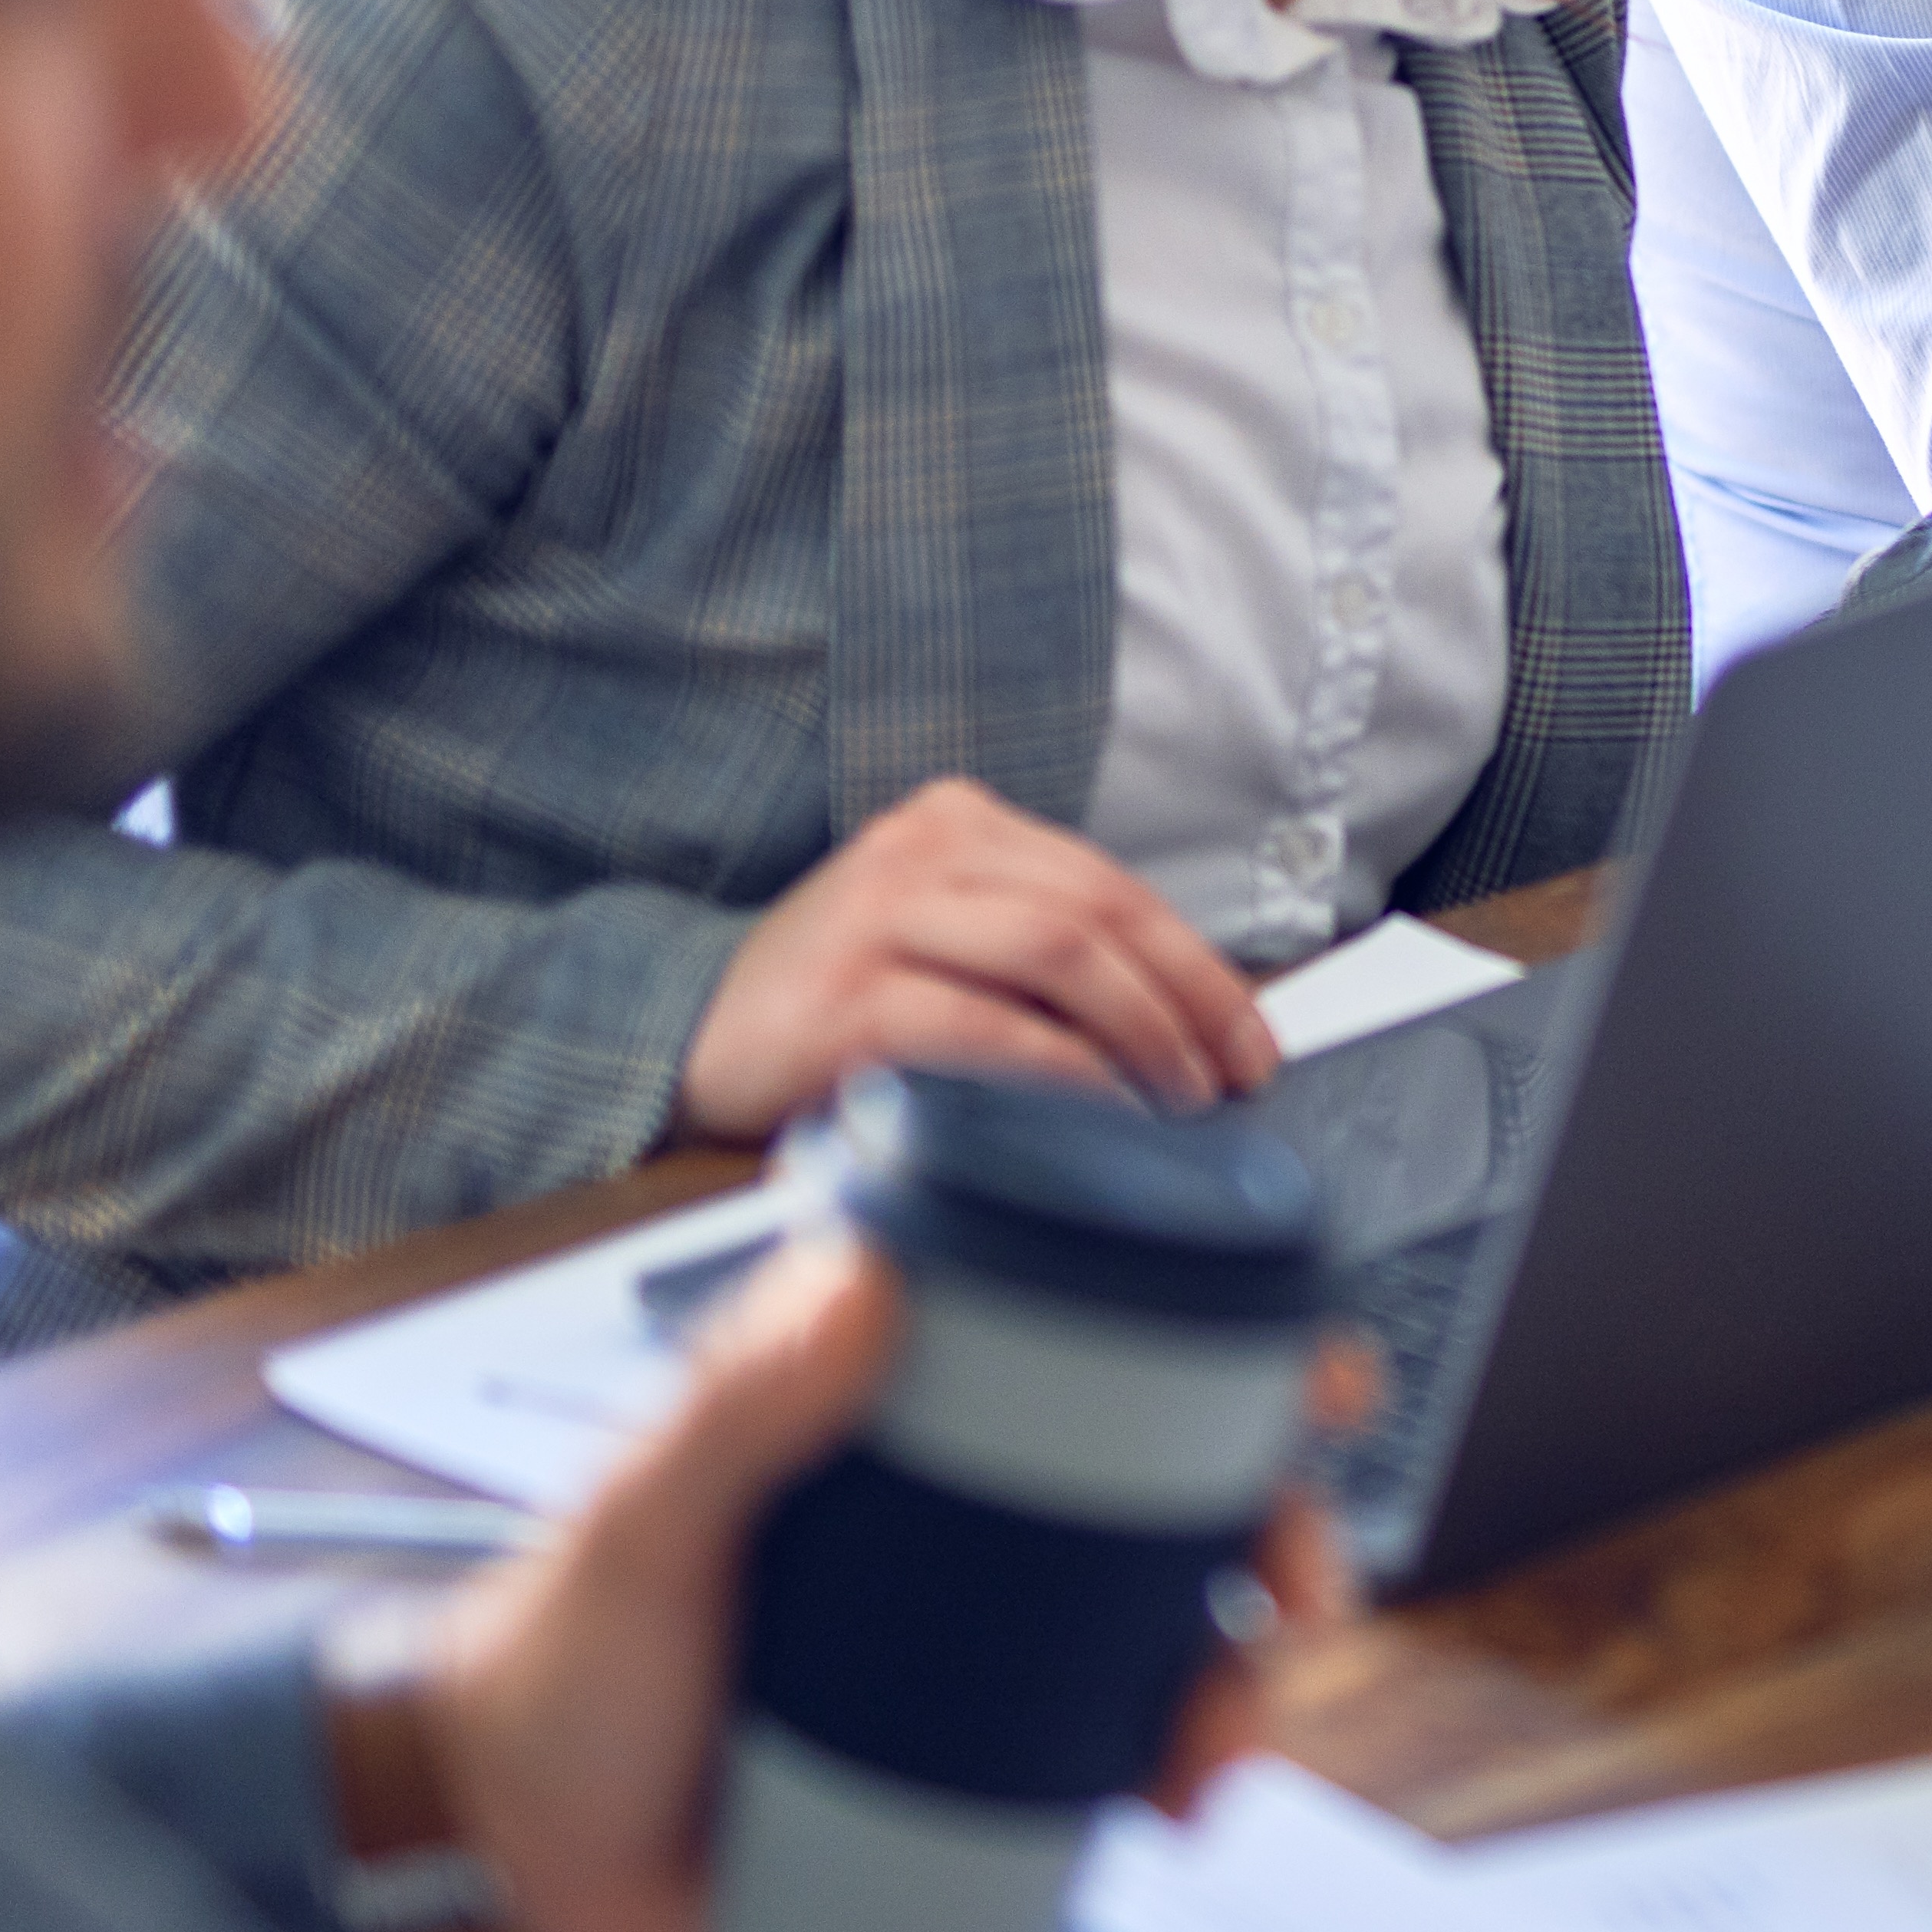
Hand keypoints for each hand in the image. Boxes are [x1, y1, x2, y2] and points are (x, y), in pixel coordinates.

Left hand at [399, 1239, 1344, 1931]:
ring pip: (1168, 1630)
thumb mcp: (649, 1517)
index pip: (1095, 1348)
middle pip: (1176, 1497)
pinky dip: (1176, 1770)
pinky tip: (1177, 1804)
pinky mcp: (971, 1759)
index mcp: (904, 1418)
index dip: (1230, 1352)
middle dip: (1277, 1538)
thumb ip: (741, 1399)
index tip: (1312, 1373)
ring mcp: (976, 1639)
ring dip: (1242, 1675)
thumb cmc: (548, 1662)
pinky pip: (1113, 1749)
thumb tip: (865, 1276)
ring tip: (1215, 1744)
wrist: (500, 1854)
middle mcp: (963, 1516)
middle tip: (1292, 1592)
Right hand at [676, 773, 1265, 1140]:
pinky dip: (1063, 1069)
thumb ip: (1039, 955)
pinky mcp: (847, 997)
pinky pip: (987, 1025)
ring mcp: (878, 916)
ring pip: (1059, 950)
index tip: (1251, 1036)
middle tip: (1236, 1075)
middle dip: (1191, 997)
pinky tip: (1103, 1108)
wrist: (680, 1035)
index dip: (1198, 962)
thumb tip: (1185, 1022)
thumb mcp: (942, 946)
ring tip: (1181, 1097)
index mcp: (956, 823)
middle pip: (1100, 909)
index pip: (1111, 883)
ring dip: (1143, 1030)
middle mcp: (919, 849)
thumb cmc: (835, 1005)